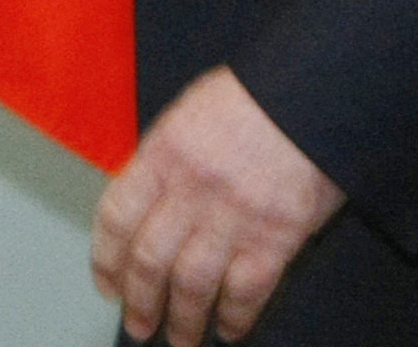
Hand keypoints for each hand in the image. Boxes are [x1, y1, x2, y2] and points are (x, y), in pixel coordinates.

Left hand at [92, 68, 343, 343]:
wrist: (310, 94)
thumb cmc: (250, 100)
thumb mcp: (187, 117)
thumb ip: (164, 163)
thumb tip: (146, 206)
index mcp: (162, 154)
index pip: (117, 216)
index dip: (107, 258)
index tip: (107, 283)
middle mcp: (191, 188)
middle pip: (151, 259)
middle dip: (140, 300)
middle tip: (139, 323)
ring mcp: (233, 215)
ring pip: (193, 283)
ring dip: (184, 319)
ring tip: (180, 337)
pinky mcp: (277, 236)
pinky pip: (247, 289)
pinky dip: (236, 316)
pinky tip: (230, 328)